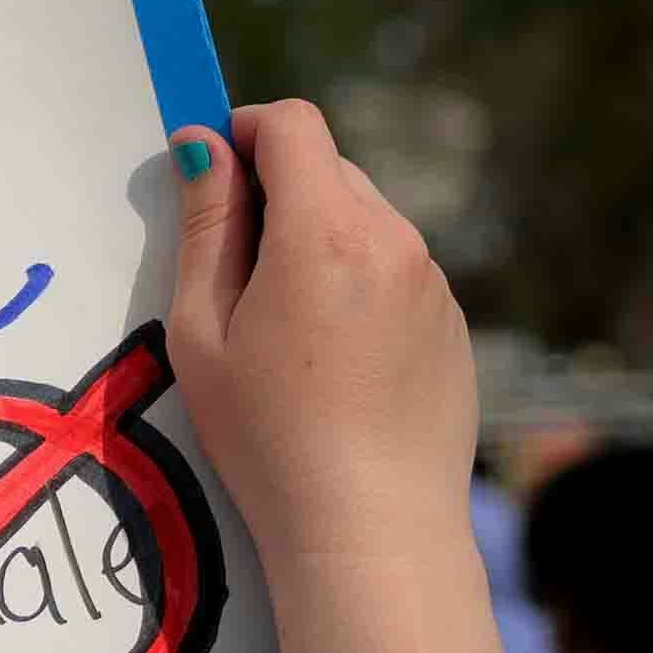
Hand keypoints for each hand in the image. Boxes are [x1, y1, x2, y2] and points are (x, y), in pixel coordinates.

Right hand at [165, 100, 476, 569]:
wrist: (371, 526)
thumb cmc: (266, 435)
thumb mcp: (201, 329)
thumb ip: (204, 226)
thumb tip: (200, 145)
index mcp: (325, 232)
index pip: (292, 125)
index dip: (242, 133)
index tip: (209, 177)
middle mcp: (393, 240)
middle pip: (330, 168)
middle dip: (277, 191)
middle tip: (234, 271)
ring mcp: (433, 282)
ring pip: (365, 218)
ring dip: (319, 238)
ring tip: (284, 326)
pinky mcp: (452, 323)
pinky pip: (396, 270)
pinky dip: (358, 283)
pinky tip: (332, 359)